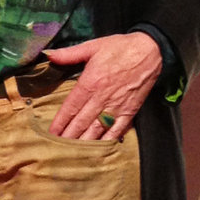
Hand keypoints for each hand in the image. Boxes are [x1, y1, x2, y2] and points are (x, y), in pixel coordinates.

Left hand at [44, 32, 163, 140]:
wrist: (150, 51)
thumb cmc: (120, 48)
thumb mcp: (92, 46)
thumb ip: (69, 54)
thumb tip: (48, 55)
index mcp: (90, 83)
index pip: (71, 107)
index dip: (60, 122)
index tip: (51, 133)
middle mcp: (102, 98)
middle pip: (81, 122)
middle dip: (68, 137)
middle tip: (57, 149)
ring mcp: (117, 106)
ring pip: (97, 129)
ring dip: (84, 142)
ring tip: (72, 153)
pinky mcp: (130, 111)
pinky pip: (117, 129)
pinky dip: (107, 140)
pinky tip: (99, 149)